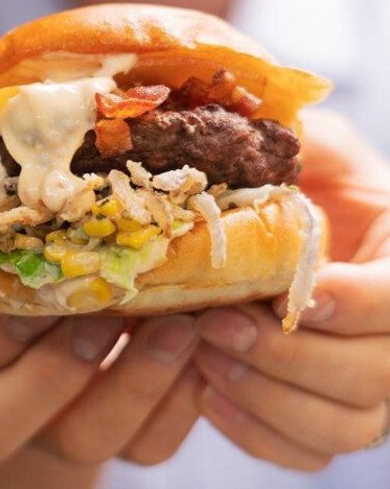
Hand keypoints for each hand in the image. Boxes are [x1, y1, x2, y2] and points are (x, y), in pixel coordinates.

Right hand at [0, 272, 201, 466]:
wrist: (39, 331)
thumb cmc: (5, 267)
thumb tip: (47, 189)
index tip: (36, 283)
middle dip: (56, 370)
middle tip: (107, 313)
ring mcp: (44, 441)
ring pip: (81, 442)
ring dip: (134, 384)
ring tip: (179, 325)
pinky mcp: (111, 452)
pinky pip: (145, 446)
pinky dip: (179, 403)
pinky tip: (203, 348)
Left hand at [192, 109, 389, 470]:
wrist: (264, 241)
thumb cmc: (297, 184)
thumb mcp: (312, 147)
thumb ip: (308, 139)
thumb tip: (280, 126)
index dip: (361, 303)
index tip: (304, 292)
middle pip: (376, 376)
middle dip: (292, 355)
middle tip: (217, 324)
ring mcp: (363, 386)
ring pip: (344, 426)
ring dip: (268, 396)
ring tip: (203, 356)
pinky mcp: (321, 417)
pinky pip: (302, 450)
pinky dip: (254, 430)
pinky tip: (205, 392)